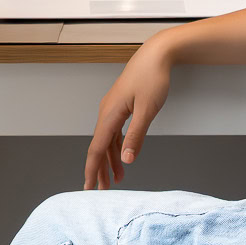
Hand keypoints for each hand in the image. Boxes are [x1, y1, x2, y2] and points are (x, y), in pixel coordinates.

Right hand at [84, 44, 171, 188]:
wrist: (156, 54)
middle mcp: (106, 112)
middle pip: (99, 146)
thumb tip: (127, 160)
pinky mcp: (121, 106)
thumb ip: (136, 136)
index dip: (92, 169)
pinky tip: (122, 156)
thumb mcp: (147, 110)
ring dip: (110, 159)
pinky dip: (117, 146)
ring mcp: (113, 108)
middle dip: (99, 169)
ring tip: (115, 178)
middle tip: (102, 190)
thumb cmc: (152, 78)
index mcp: (109, 114)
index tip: (89, 187)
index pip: (96, 148)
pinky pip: (114, 131)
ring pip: (107, 140)